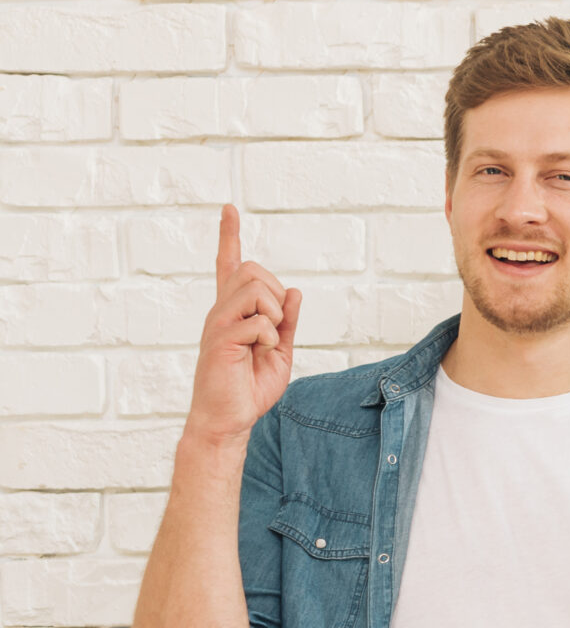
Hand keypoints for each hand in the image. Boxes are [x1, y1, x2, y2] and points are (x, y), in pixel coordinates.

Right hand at [187, 205, 300, 445]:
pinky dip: (269, 336)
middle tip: (274, 328)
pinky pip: (257, 320)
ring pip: (254, 288)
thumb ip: (287, 322)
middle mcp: (221, 311)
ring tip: (266, 342)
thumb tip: (293, 291)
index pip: (229, 265)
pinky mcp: (220, 339)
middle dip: (274, 292)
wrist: (230, 419)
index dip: (229, 237)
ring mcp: (217, 323)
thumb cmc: (250, 388)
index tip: (229, 208)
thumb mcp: (280, 351)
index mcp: (234, 312)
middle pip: (252, 270)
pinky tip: (260, 353)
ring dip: (273, 314)